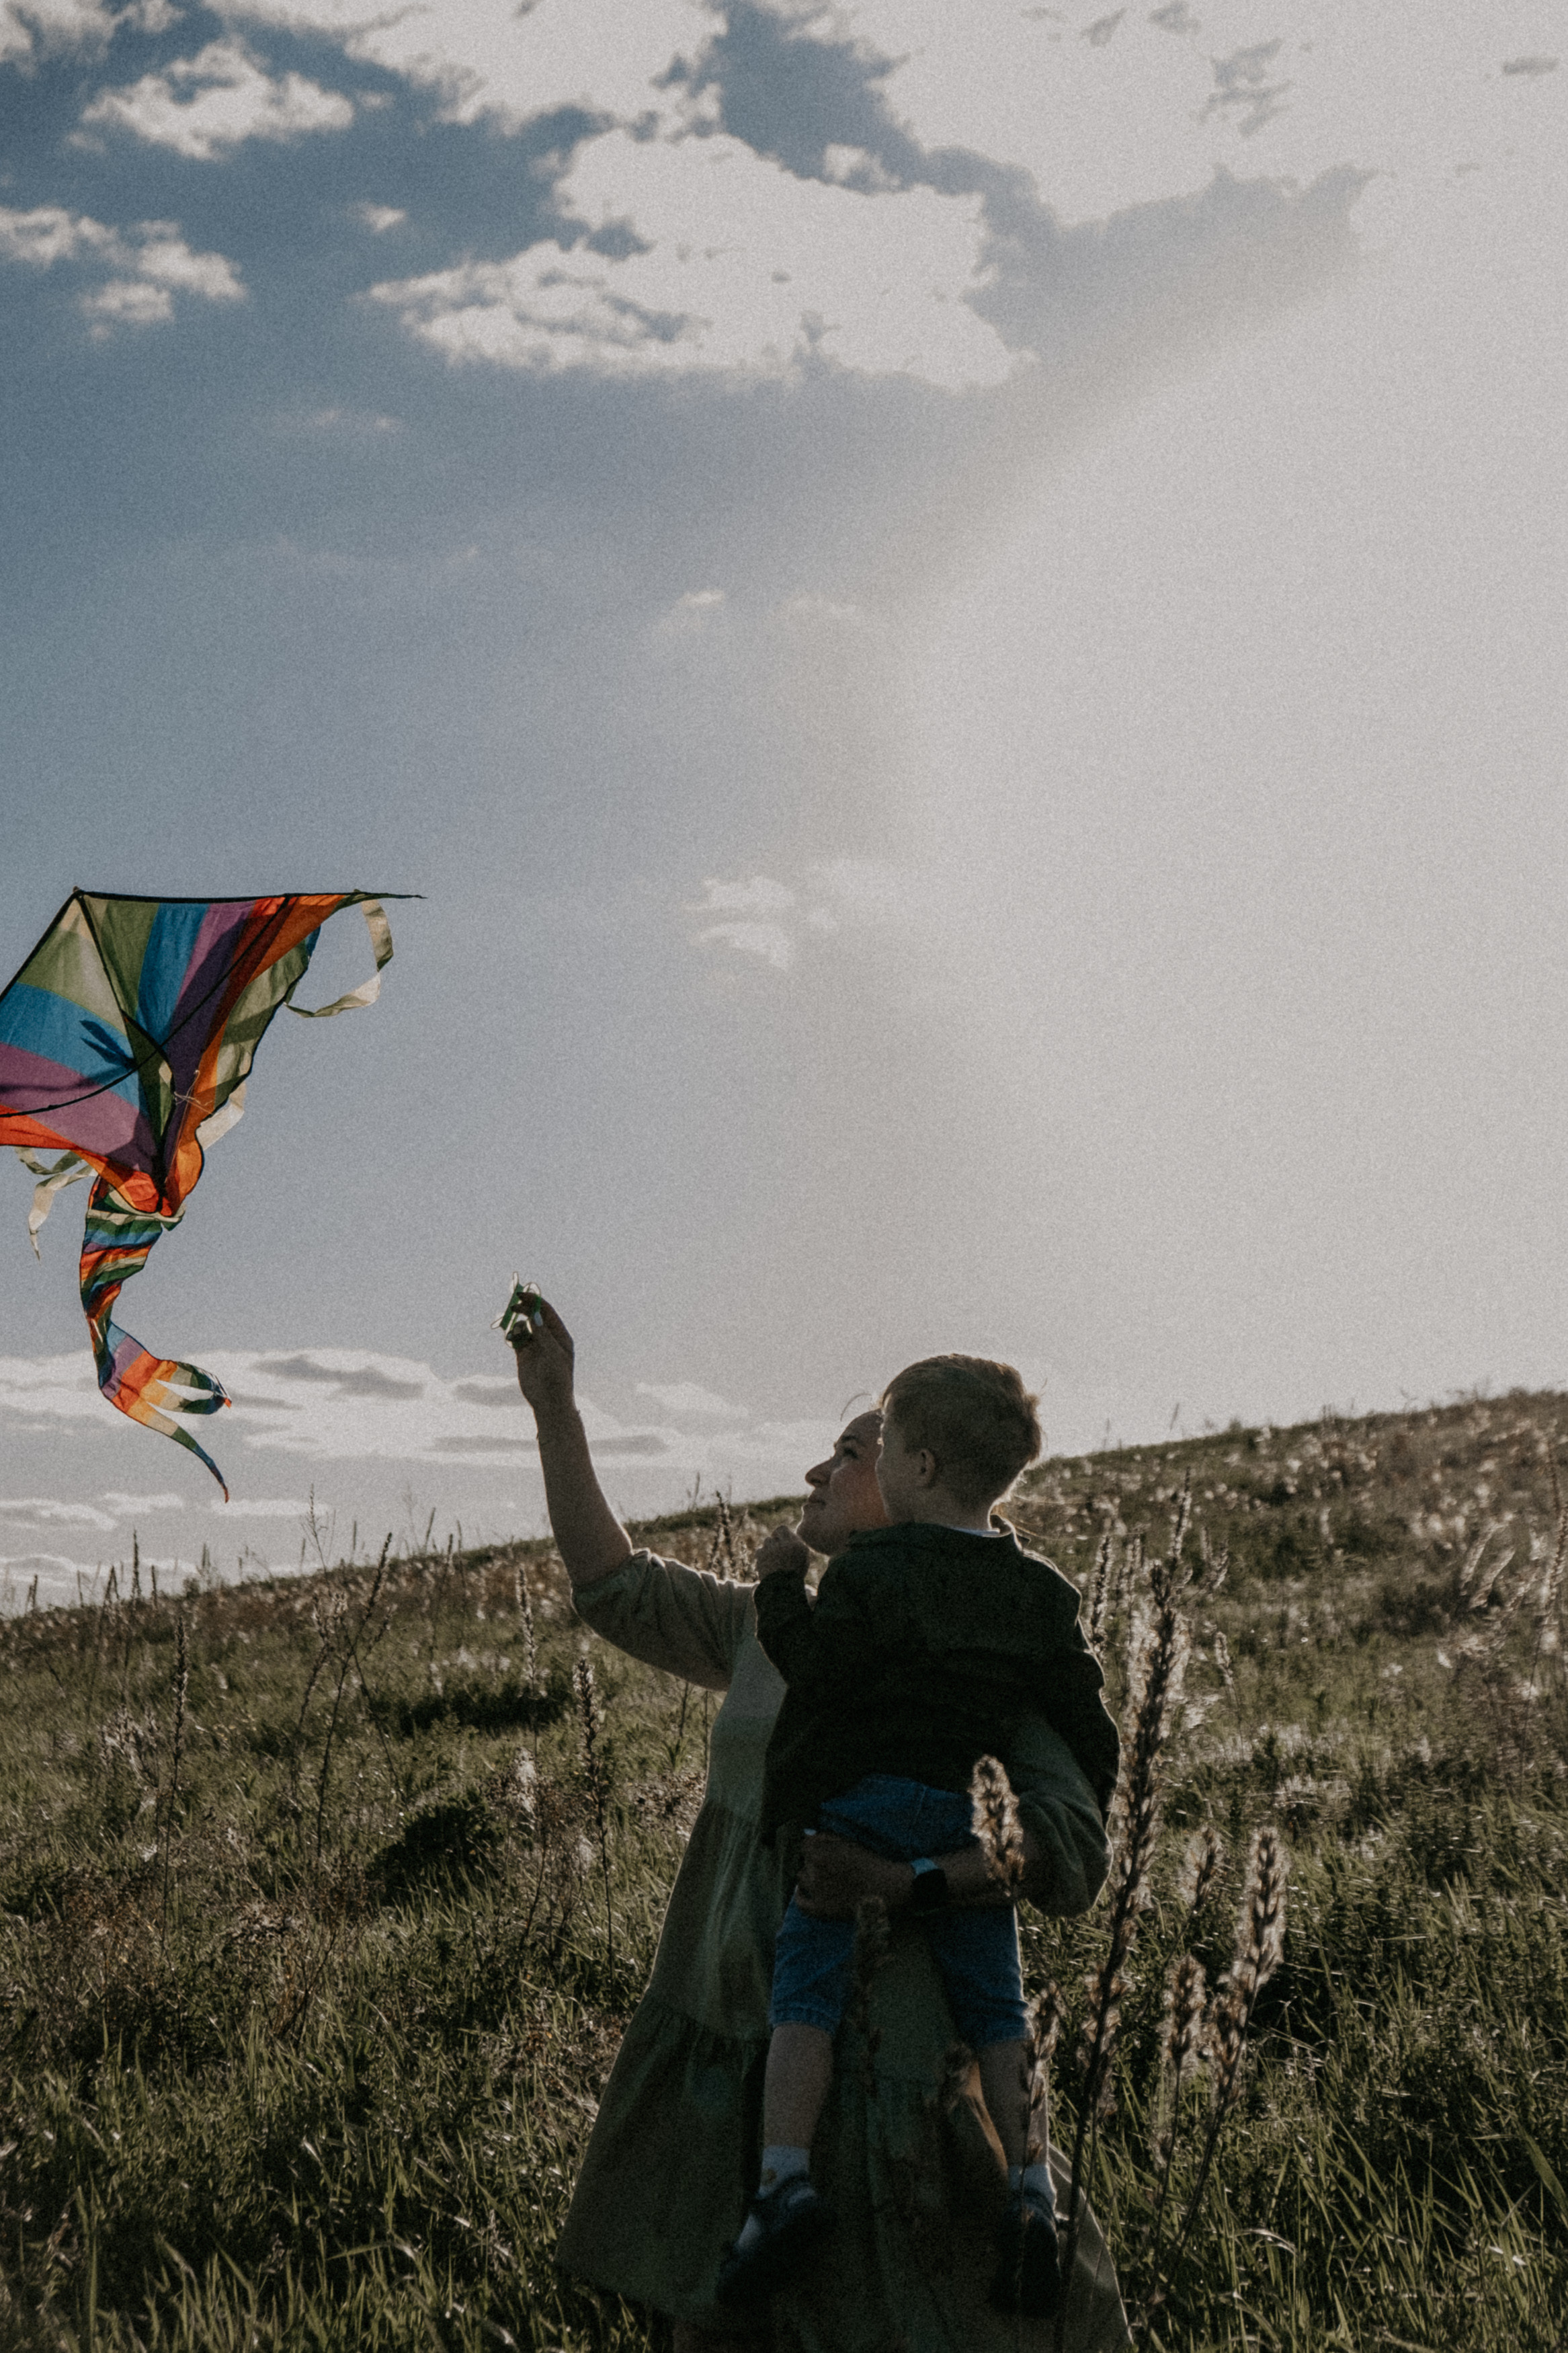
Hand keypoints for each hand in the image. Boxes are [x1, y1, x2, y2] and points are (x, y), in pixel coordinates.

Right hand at [510, 1295, 576, 1416]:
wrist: (549, 1402)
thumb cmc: (557, 1379)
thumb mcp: (553, 1355)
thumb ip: (543, 1334)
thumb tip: (535, 1314)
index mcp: (560, 1336)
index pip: (546, 1312)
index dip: (535, 1302)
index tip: (522, 1295)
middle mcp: (548, 1338)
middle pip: (533, 1316)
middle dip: (523, 1309)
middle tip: (512, 1305)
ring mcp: (535, 1346)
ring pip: (523, 1326)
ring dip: (516, 1324)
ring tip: (513, 1332)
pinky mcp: (523, 1355)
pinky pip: (516, 1338)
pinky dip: (512, 1335)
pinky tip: (511, 1339)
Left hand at [755, 1525, 810, 1580]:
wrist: (782, 1590)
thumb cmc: (794, 1576)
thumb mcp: (803, 1561)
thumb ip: (797, 1546)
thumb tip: (790, 1535)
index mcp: (798, 1545)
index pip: (783, 1529)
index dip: (780, 1534)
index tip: (780, 1540)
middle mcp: (786, 1544)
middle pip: (775, 1534)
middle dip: (775, 1541)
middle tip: (776, 1551)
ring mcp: (773, 1549)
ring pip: (767, 1541)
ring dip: (769, 1548)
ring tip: (772, 1559)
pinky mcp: (762, 1555)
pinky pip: (760, 1550)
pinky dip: (762, 1556)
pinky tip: (766, 1563)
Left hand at [793, 1832, 912, 1919]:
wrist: (885, 1888)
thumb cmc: (869, 1862)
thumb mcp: (848, 1842)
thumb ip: (825, 1837)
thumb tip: (809, 1836)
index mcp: (821, 1853)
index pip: (805, 1846)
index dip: (813, 1847)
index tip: (821, 1850)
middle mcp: (815, 1871)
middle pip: (804, 1862)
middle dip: (813, 1861)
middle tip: (829, 1865)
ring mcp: (817, 1891)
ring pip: (801, 1879)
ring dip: (809, 1876)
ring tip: (823, 1878)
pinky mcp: (821, 1909)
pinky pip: (801, 1903)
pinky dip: (800, 1896)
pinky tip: (803, 1891)